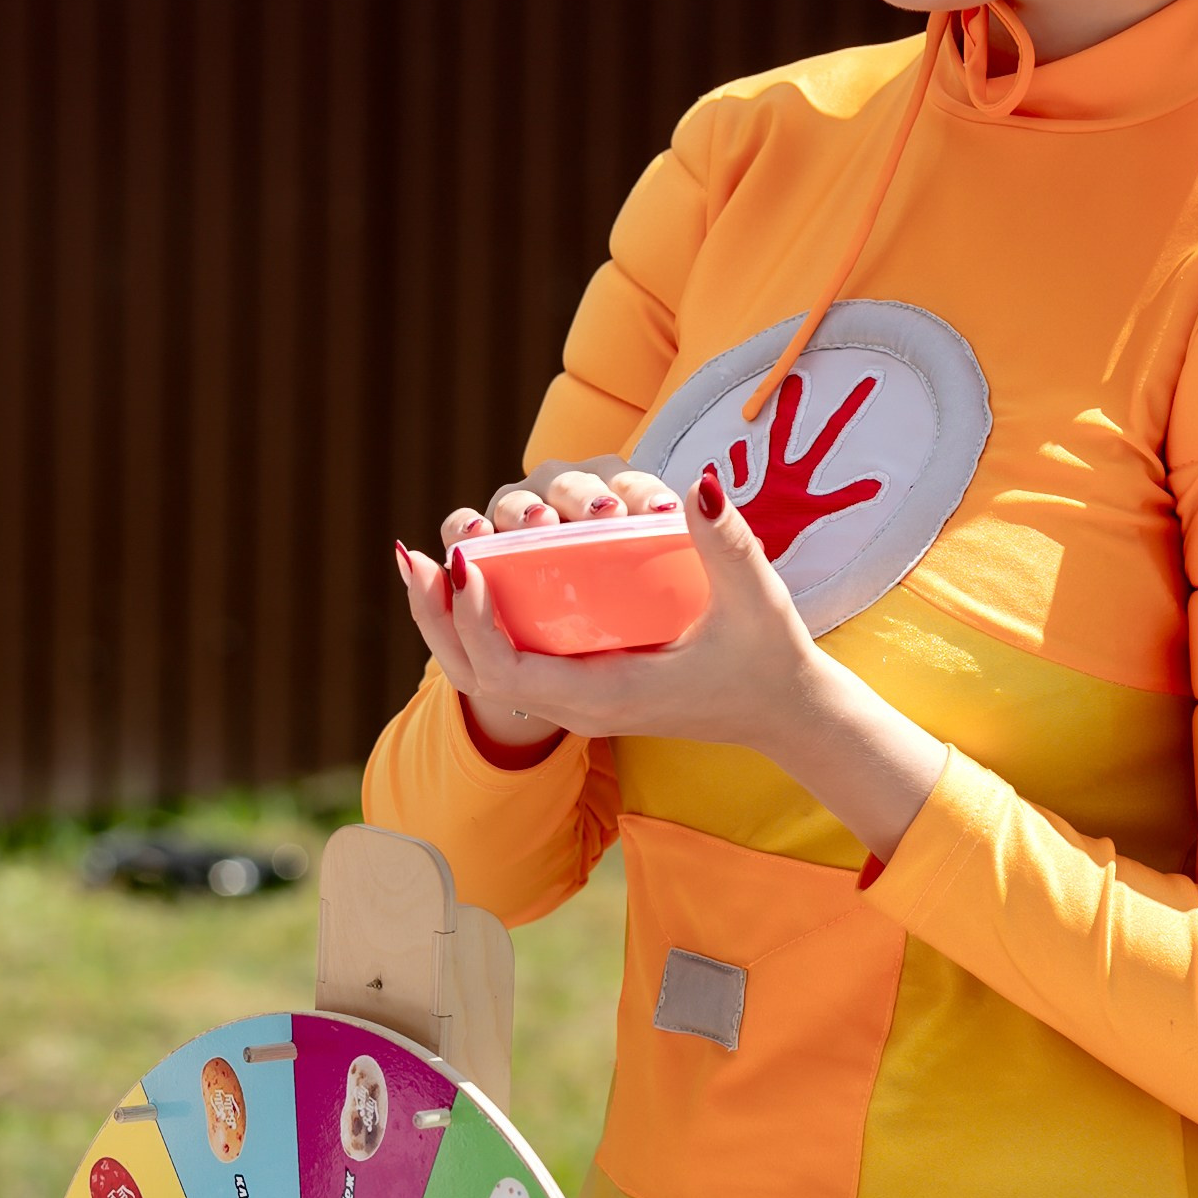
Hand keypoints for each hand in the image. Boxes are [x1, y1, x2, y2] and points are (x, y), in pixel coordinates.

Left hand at [400, 464, 948, 860]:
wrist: (784, 712)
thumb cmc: (769, 657)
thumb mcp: (754, 598)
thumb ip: (725, 542)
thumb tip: (696, 485)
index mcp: (607, 696)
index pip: (510, 668)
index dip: (474, 617)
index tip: (464, 559)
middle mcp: (580, 707)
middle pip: (476, 675)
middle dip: (436, 616)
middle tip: (413, 556)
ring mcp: (577, 704)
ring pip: (483, 676)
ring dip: (444, 623)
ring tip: (420, 566)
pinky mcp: (582, 689)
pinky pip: (507, 667)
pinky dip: (474, 629)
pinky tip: (463, 585)